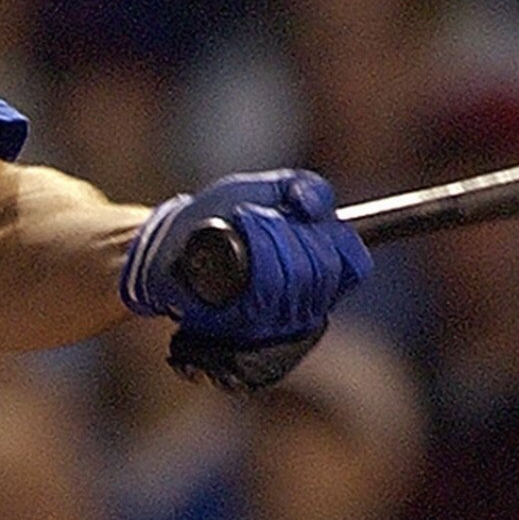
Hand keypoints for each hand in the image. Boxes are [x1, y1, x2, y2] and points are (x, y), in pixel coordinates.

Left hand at [120, 167, 369, 392]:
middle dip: (292, 232)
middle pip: (320, 270)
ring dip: (269, 239)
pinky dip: (250, 257)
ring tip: (243, 221)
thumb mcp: (264, 189)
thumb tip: (320, 208)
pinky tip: (234, 241)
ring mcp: (272, 323)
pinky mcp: (240, 331)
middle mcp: (301, 305)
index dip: (334, 238)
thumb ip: (303, 188)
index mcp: (318, 273)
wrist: (167, 244)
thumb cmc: (219, 215)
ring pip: (292, 281)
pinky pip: (261, 297)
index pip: (352, 264)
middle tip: (259, 215)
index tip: (304, 217)